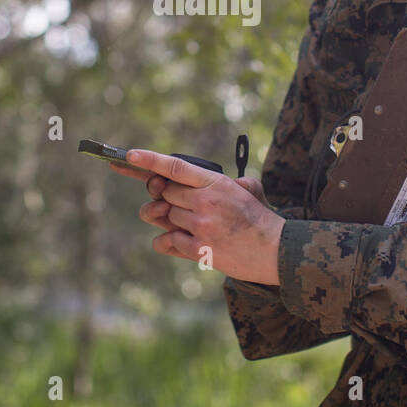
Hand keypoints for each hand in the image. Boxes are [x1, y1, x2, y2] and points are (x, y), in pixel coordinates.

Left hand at [108, 149, 284, 285]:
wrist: (276, 251)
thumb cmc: (262, 220)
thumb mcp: (249, 190)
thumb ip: (227, 181)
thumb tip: (204, 183)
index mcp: (216, 183)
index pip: (176, 167)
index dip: (150, 160)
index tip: (130, 155)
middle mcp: (205, 201)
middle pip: (164, 195)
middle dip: (167, 200)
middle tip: (181, 207)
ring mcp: (200, 226)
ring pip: (165, 218)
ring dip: (171, 222)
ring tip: (191, 226)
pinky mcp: (198, 249)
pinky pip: (166, 241)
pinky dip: (169, 242)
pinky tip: (186, 242)